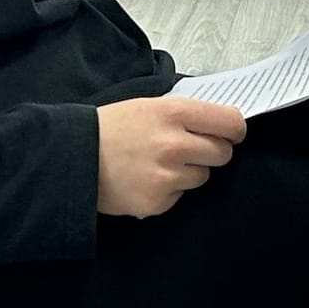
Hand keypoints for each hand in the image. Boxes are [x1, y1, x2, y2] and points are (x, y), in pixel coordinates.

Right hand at [97, 96, 245, 217]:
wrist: (74, 157)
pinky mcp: (158, 202)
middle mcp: (176, 145)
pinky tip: (146, 178)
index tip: (230, 133)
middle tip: (189, 148)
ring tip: (159, 163)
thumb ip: (185, 113)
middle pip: (223, 153)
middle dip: (211, 151)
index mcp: (175, 113)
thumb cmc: (112, 126)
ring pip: (203, 176)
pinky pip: (180, 195)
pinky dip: (169, 189)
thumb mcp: (149, 105)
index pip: (231, 123)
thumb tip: (219, 122)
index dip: (234, 129)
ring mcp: (167, 176)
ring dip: (189, 171)